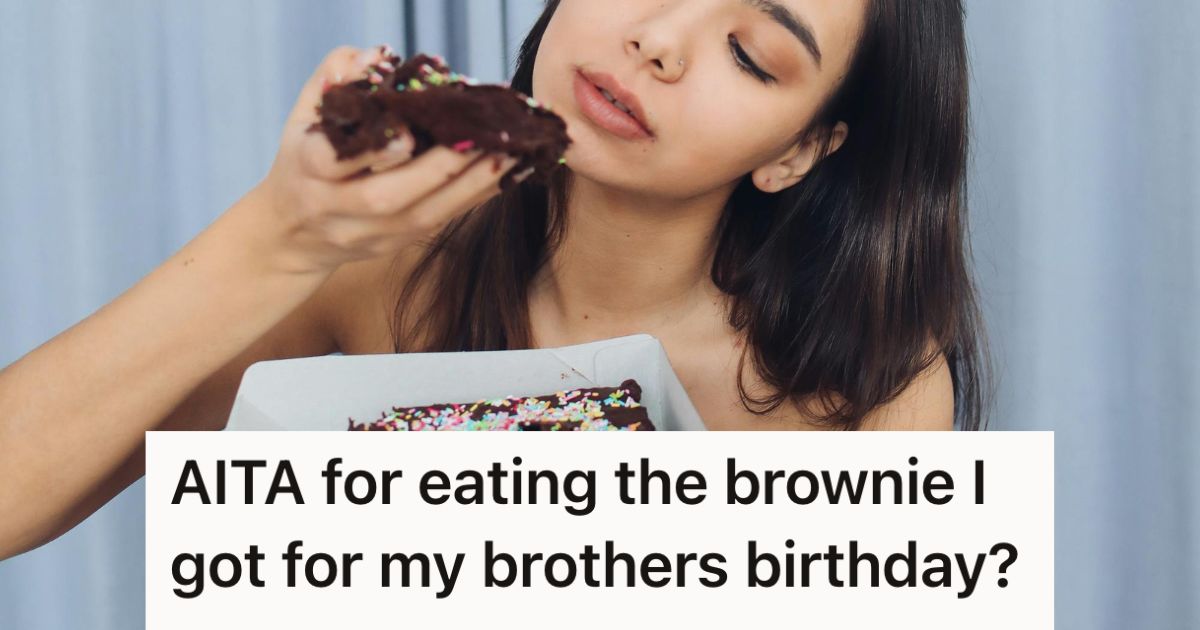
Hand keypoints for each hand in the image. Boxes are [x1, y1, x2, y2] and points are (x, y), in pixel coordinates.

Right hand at [254, 45, 517, 273]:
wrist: (295, 236)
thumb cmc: (305, 161)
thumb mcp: (306, 115)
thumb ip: (335, 79)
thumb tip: (380, 58)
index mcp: (310, 169)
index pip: (337, 161)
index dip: (376, 149)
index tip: (411, 132)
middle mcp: (339, 207)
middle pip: (389, 195)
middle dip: (441, 167)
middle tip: (484, 135)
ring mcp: (372, 232)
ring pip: (426, 214)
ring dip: (473, 183)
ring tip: (511, 151)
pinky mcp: (400, 243)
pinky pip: (444, 220)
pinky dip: (477, 196)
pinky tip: (507, 172)